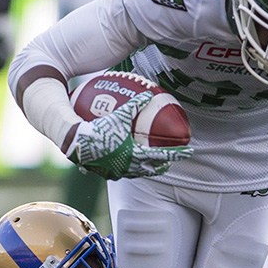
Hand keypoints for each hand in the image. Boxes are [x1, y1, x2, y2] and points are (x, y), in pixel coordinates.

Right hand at [65, 92, 192, 179]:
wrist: (77, 144)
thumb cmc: (99, 128)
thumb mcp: (120, 115)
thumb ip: (135, 105)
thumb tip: (148, 93)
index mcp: (137, 154)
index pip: (163, 155)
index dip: (178, 154)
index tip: (189, 151)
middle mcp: (129, 167)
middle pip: (152, 169)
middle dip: (162, 165)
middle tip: (168, 162)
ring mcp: (117, 173)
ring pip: (137, 173)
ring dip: (145, 168)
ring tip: (148, 164)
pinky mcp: (106, 174)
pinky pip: (120, 172)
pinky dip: (126, 168)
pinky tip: (123, 162)